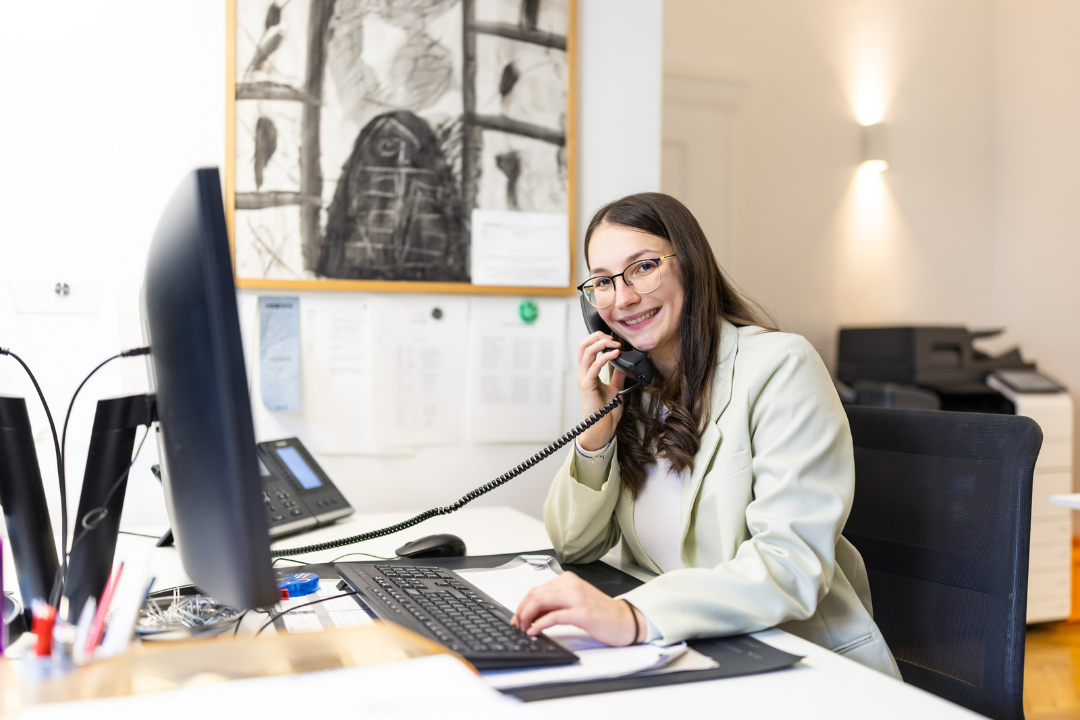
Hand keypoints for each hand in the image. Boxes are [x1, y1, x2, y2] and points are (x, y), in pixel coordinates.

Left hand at [510, 571, 642, 646]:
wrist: (624, 620)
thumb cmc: (600, 613)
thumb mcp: (574, 602)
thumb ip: (554, 604)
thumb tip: (530, 615)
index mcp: (568, 580)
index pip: (536, 590)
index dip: (522, 605)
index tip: (517, 617)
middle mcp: (571, 585)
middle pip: (534, 595)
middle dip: (521, 611)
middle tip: (518, 625)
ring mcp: (577, 598)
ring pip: (540, 602)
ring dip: (527, 617)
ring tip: (524, 628)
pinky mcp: (582, 613)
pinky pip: (553, 617)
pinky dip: (539, 625)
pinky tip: (535, 631)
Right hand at [575, 331, 626, 450]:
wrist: (603, 427)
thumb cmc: (606, 411)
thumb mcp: (615, 389)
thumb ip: (616, 376)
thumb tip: (623, 365)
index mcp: (587, 372)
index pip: (586, 348)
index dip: (594, 337)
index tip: (609, 334)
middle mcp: (583, 373)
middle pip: (583, 345)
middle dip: (597, 336)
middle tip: (612, 337)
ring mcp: (584, 378)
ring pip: (586, 351)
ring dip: (601, 343)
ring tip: (615, 344)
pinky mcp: (587, 385)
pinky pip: (594, 366)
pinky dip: (605, 357)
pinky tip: (615, 354)